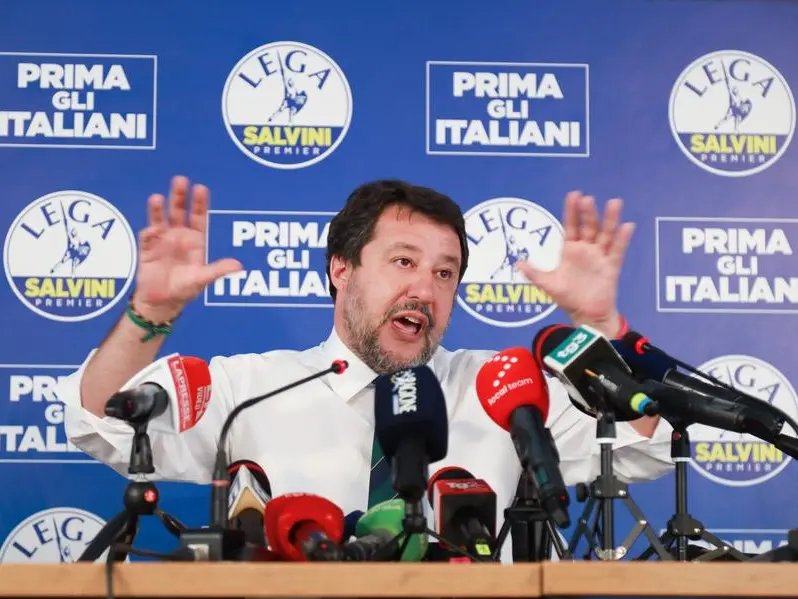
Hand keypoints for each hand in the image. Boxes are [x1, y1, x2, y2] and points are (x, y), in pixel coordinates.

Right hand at [133, 176, 242, 320]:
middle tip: (180, 180)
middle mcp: (179, 235)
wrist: (163, 301)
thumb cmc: (185, 289)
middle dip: (179, 196)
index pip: (199, 216)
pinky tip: (153, 229)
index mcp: (195, 240)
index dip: (200, 202)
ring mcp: (162, 240)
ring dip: (158, 208)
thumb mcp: (203, 279)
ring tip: (156, 198)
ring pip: (160, 218)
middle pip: (179, 211)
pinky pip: (147, 237)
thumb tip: (239, 265)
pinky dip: (150, 232)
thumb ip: (218, 270)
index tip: (201, 188)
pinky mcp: (147, 248)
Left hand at [515, 191, 634, 336]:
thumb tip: (516, 264)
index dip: (572, 211)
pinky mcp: (611, 267)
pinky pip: (617, 251)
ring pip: (606, 235)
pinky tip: (627, 226)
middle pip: (589, 227)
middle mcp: (587, 250)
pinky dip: (622, 239)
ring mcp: (600, 257)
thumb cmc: (568, 297)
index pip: (572, 226)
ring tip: (614, 203)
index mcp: (571, 250)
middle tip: (587, 199)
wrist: (586, 315)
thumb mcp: (548, 284)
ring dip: (609, 220)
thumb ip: (534, 273)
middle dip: (588, 213)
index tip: (574, 195)